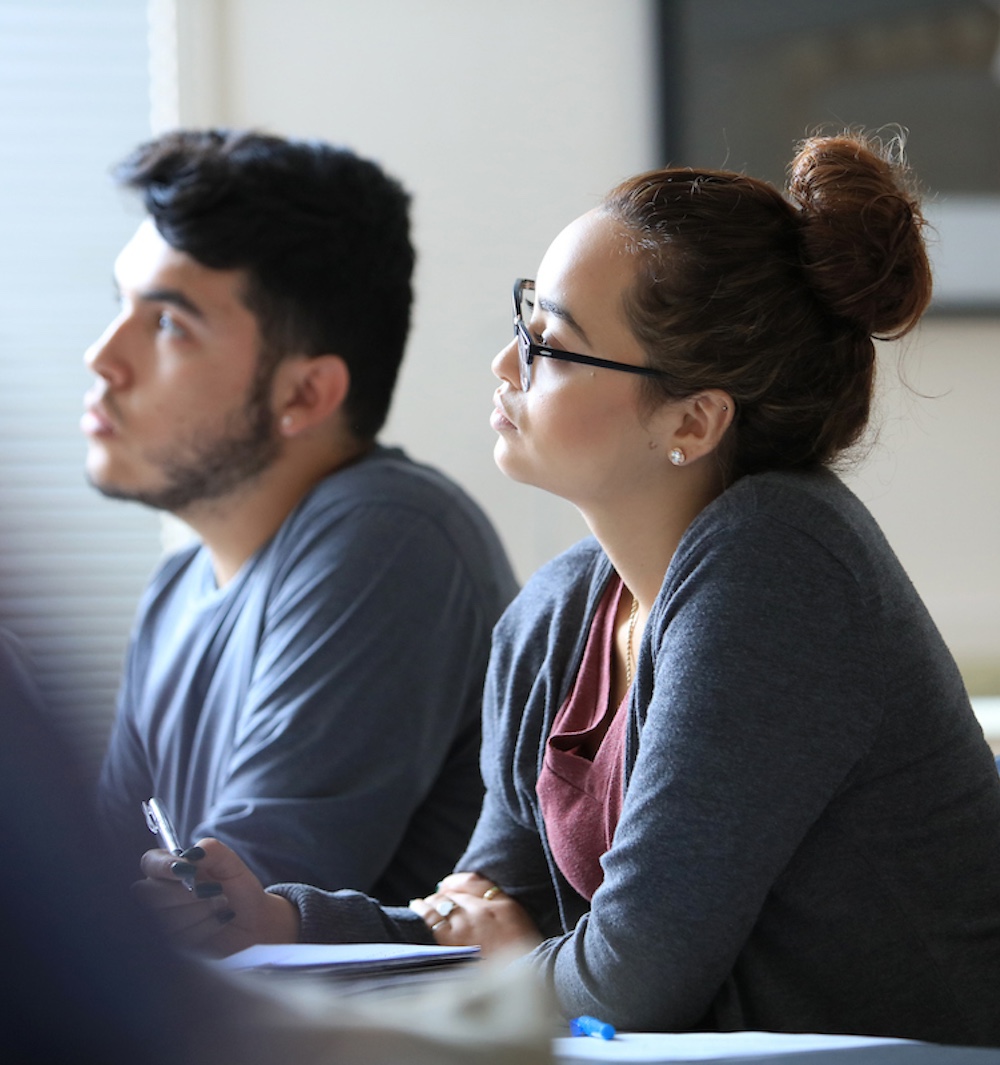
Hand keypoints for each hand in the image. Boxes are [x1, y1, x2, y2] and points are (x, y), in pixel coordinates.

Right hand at [132, 837, 299, 956]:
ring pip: (165, 919)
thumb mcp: (230, 863)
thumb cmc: (238, 887)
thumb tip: (192, 853)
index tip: (185, 870)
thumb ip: (211, 850)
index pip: (149, 863)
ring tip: (222, 904)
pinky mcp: (172, 946)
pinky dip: (205, 928)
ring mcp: (163, 923)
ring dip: (201, 911)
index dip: (163, 866)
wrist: (253, 920)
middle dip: (186, 894)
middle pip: (150, 895)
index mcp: (170, 869)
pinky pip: (179, 939)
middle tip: (216, 890)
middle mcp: (160, 896)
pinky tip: (219, 921)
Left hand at [409, 871, 542, 957]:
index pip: (471, 882)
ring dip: (430, 902)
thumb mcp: (517, 924)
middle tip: (435, 900)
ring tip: (422, 905)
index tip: (448, 885)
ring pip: (440, 902)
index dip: (456, 883)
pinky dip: (421, 911)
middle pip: (454, 893)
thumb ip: (498, 905)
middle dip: (443, 895)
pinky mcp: (449, 943)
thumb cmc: (519, 959)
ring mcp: (464, 926)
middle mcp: (481, 911)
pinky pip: (430, 918)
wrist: (521, 982)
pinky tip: (416, 910)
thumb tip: (473, 897)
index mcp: (500, 906)